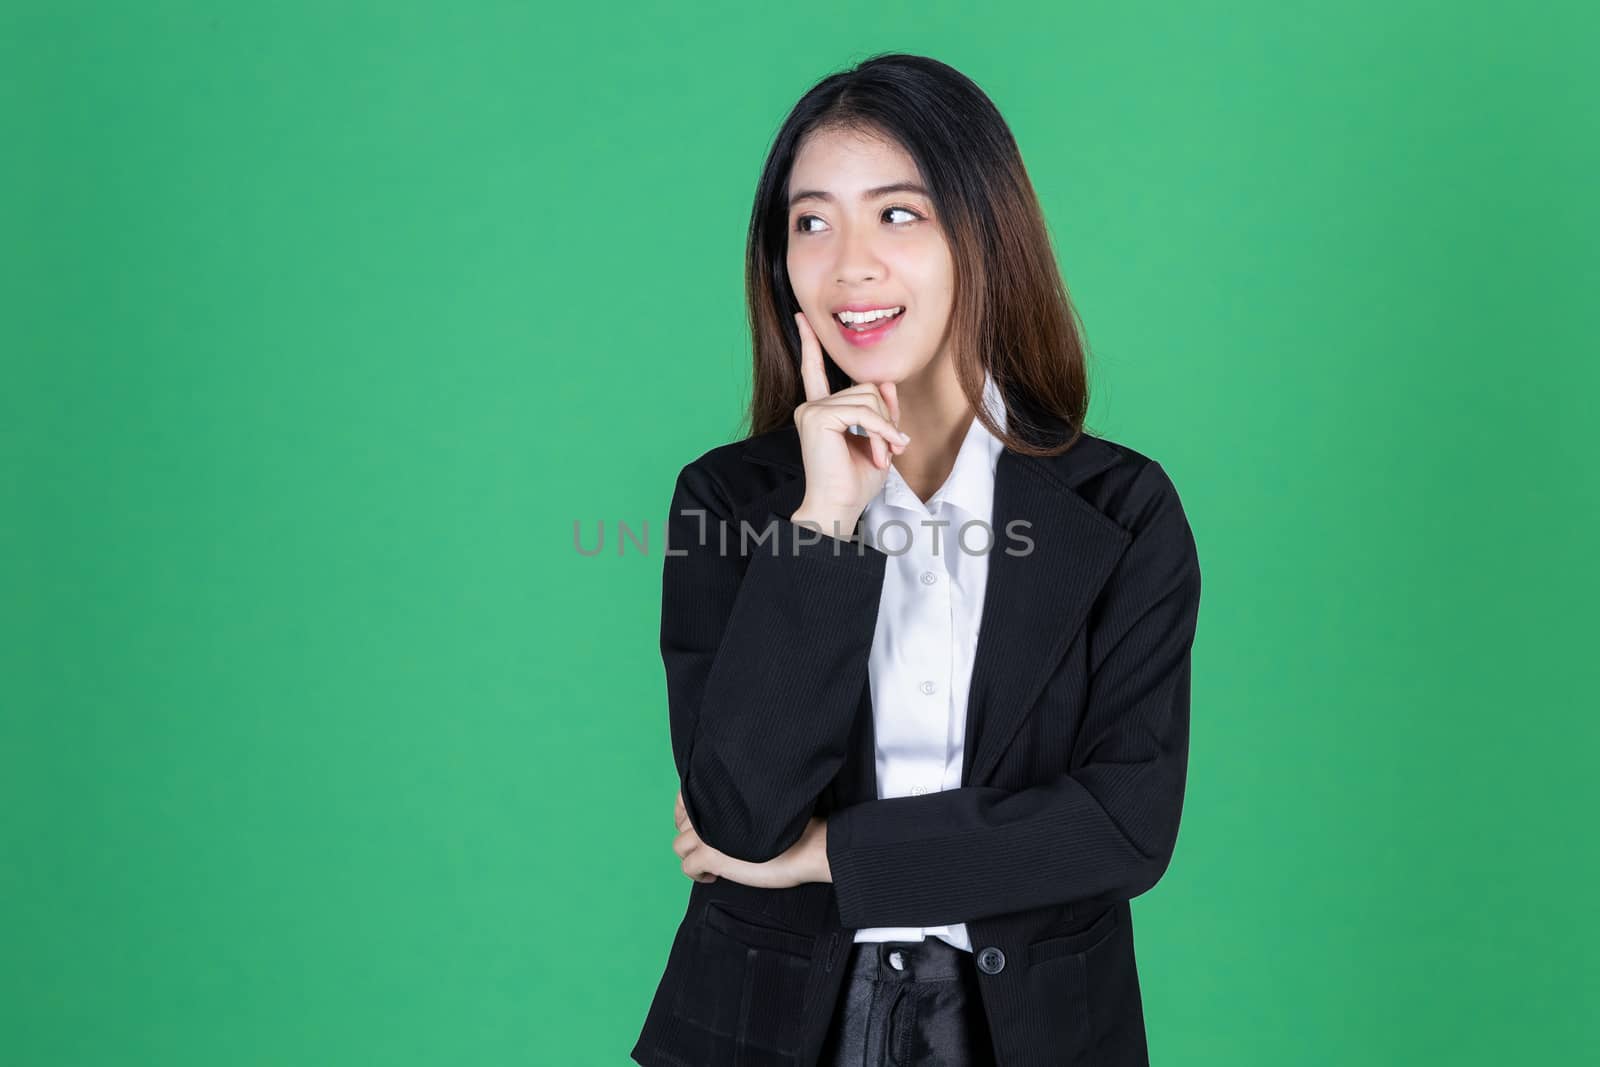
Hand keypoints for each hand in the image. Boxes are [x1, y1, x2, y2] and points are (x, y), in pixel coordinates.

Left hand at [674, 789, 830, 887]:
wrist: (807, 845)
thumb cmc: (793, 826)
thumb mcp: (759, 809)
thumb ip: (735, 808)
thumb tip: (718, 818)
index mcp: (722, 795)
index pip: (685, 798)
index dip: (686, 813)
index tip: (695, 826)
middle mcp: (710, 811)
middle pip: (680, 824)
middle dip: (690, 836)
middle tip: (706, 848)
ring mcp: (707, 833)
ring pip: (679, 847)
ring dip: (692, 856)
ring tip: (711, 864)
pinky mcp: (710, 856)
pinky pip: (687, 867)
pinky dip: (697, 875)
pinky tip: (714, 877)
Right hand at [790, 311, 907, 532]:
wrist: (839, 507)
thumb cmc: (855, 482)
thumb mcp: (877, 439)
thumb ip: (881, 411)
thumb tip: (887, 382)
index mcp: (821, 411)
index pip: (815, 371)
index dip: (810, 344)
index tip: (803, 319)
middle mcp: (812, 407)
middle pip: (866, 388)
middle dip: (885, 418)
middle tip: (889, 449)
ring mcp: (812, 410)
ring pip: (869, 399)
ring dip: (884, 429)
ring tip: (883, 455)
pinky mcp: (818, 417)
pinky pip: (863, 413)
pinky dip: (880, 432)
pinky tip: (882, 451)